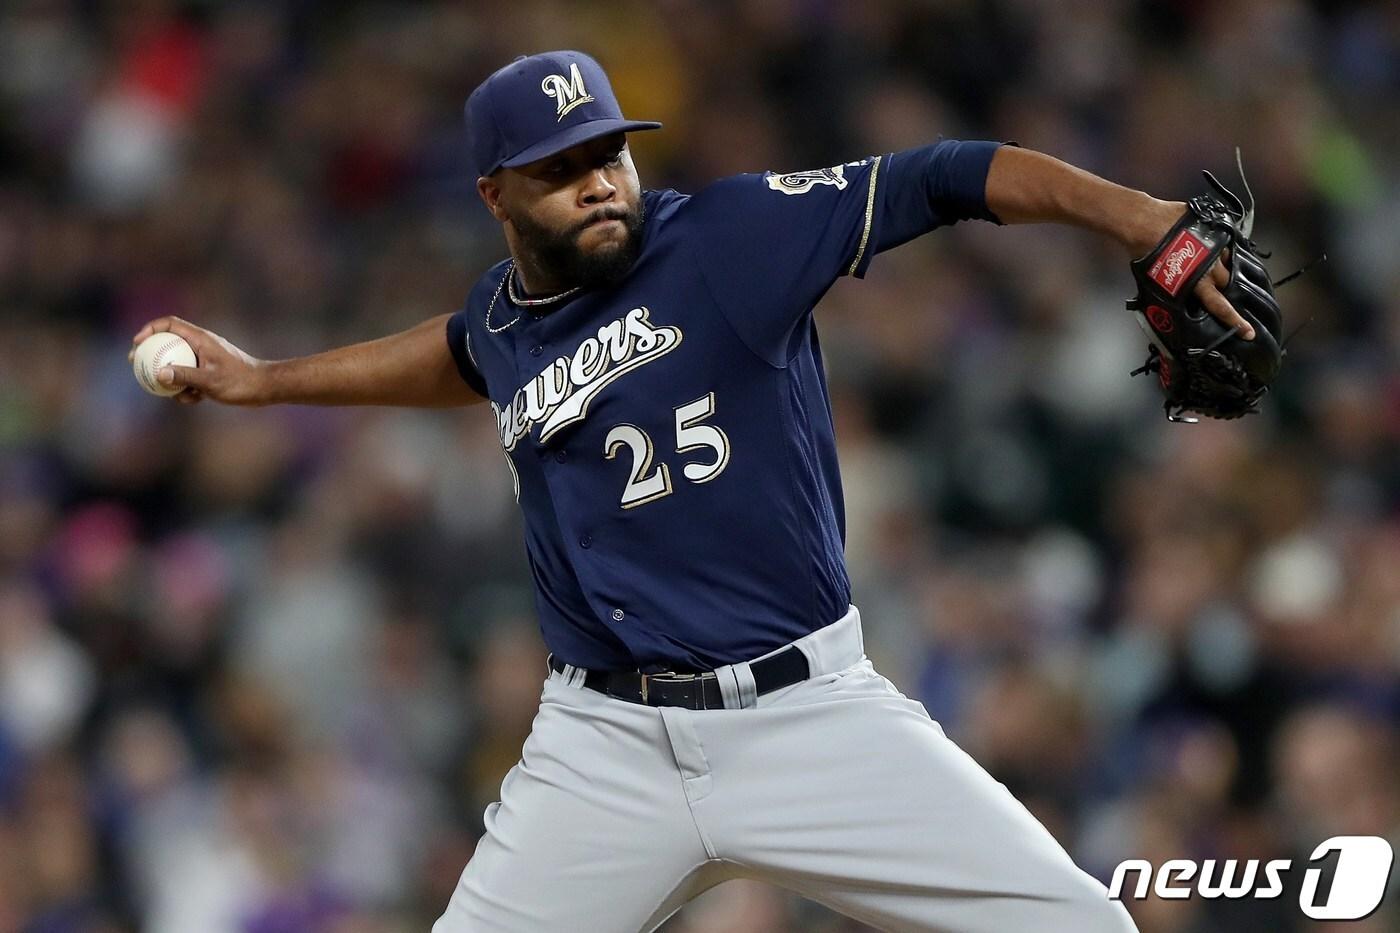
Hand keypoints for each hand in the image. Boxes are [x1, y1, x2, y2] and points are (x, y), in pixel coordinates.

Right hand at [129, 317, 269, 404]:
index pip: (169, 324)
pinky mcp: (210, 370)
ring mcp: (206, 357)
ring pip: (178, 362)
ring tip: (174, 394)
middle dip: (152, 354)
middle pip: (169, 342)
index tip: (137, 344)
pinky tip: (194, 400)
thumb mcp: (210, 381)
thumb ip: (184, 376)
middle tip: (137, 366)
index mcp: (201, 339)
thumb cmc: (241, 382)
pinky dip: (187, 387)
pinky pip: (190, 375)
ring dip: (172, 377)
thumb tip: (159, 374)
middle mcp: (202, 344)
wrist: (266, 388)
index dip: (150, 329)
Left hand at [1130, 198, 1255, 340]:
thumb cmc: (1144, 253)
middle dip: (1224, 286)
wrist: (1143, 222)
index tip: (1249, 332)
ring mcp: (1214, 245)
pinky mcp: (1214, 229)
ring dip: (1221, 264)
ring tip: (1210, 261)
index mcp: (1197, 282)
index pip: (1220, 306)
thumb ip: (1174, 289)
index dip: (1235, 321)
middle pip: (1227, 283)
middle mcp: (1211, 266)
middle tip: (1217, 286)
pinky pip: (1223, 241)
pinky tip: (1209, 244)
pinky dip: (1218, 245)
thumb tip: (1175, 296)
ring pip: (1228, 260)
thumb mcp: (1157, 279)